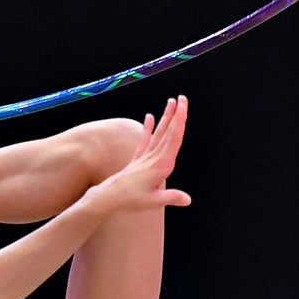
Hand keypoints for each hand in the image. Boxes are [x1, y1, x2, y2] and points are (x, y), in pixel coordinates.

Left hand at [97, 96, 191, 210]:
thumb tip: (188, 200)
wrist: (109, 196)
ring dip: (165, 117)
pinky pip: (145, 140)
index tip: (183, 106)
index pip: (174, 138)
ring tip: (171, 102)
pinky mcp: (139, 158)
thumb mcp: (153, 201)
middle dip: (176, 114)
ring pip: (159, 133)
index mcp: (162, 164)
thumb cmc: (131, 199)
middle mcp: (154, 157)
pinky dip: (148, 128)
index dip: (180, 121)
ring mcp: (146, 156)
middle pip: (168, 132)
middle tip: (182, 98)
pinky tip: (149, 116)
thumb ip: (171, 197)